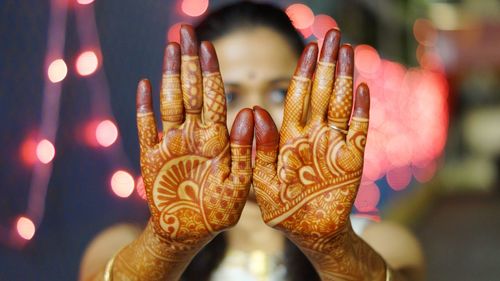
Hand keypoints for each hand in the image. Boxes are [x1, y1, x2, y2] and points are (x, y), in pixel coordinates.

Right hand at [136, 26, 252, 249]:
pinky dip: (143, 106)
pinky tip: (145, 84)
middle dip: (189, 62)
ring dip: (169, 75)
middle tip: (186, 32)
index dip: (211, 73)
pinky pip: (145, 127)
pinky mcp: (150, 156)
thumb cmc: (217, 212)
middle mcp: (194, 136)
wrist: (186, 233)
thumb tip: (248, 110)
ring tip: (170, 47)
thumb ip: (244, 149)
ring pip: (170, 102)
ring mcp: (171, 143)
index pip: (214, 99)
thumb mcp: (239, 183)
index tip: (209, 46)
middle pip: (191, 92)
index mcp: (217, 140)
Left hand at [253, 29, 369, 246]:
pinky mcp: (353, 160)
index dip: (303, 72)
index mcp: (289, 138)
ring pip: (340, 104)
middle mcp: (313, 135)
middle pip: (321, 93)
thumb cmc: (283, 210)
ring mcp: (334, 145)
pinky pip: (359, 131)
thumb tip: (255, 110)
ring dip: (344, 78)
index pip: (297, 97)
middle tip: (332, 34)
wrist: (311, 234)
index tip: (308, 46)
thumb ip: (259, 149)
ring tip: (348, 50)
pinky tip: (362, 88)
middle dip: (326, 64)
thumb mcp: (262, 182)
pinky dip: (361, 110)